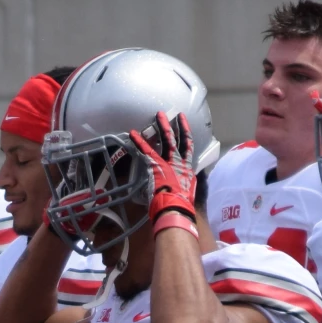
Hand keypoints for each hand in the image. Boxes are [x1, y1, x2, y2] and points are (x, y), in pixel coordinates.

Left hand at [127, 110, 197, 232]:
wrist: (175, 207)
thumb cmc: (181, 204)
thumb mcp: (188, 192)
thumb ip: (185, 183)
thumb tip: (185, 184)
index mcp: (188, 169)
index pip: (188, 148)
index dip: (186, 134)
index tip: (184, 124)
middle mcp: (180, 162)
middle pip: (178, 140)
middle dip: (175, 126)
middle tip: (173, 114)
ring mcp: (168, 162)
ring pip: (166, 140)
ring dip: (162, 127)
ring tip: (158, 115)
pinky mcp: (156, 165)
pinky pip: (146, 150)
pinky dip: (139, 142)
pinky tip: (132, 133)